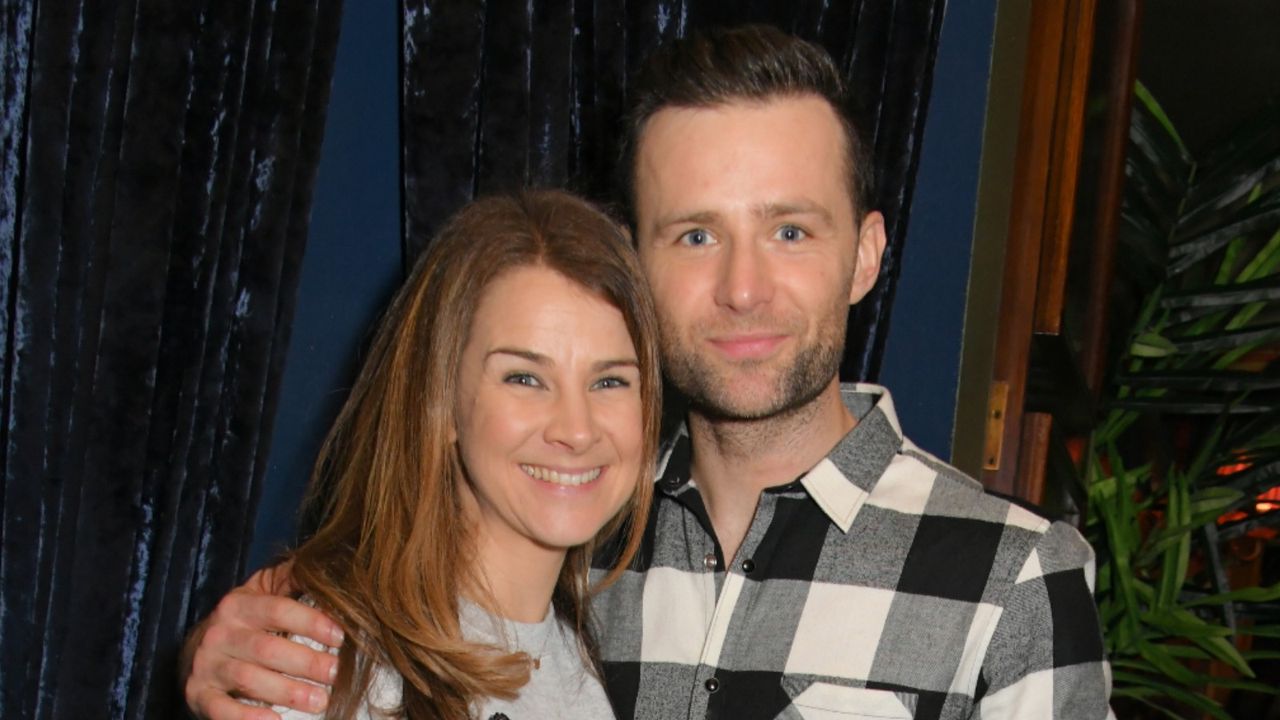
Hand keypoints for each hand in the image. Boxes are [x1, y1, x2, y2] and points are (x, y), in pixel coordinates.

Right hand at [181, 561, 344, 719]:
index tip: (339, 636)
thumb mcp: (263, 592)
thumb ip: (291, 579)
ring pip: (249, 680)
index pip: (278, 610)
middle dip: (305, 662)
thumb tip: (326, 565)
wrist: (197, 648)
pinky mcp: (199, 694)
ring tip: (320, 701)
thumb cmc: (245, 620)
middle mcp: (220, 634)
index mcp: (239, 605)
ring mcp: (207, 665)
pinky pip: (221, 710)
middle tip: (335, 673)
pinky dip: (248, 718)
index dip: (311, 622)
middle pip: (267, 648)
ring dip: (288, 692)